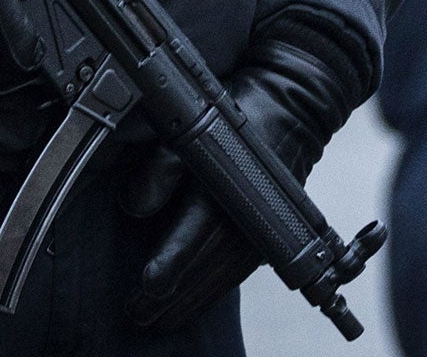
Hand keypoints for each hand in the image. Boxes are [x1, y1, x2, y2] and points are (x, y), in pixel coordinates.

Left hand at [123, 14, 366, 332]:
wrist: (292, 108)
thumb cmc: (239, 113)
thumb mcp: (190, 121)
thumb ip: (161, 166)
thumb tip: (135, 207)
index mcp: (230, 181)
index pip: (196, 231)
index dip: (171, 262)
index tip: (148, 285)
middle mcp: (250, 210)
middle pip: (209, 265)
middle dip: (173, 295)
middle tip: (138, 313)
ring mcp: (265, 225)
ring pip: (225, 276)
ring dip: (192, 301)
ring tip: (159, 318)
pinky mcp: (270, 232)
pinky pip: (240, 272)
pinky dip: (215, 290)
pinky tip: (193, 302)